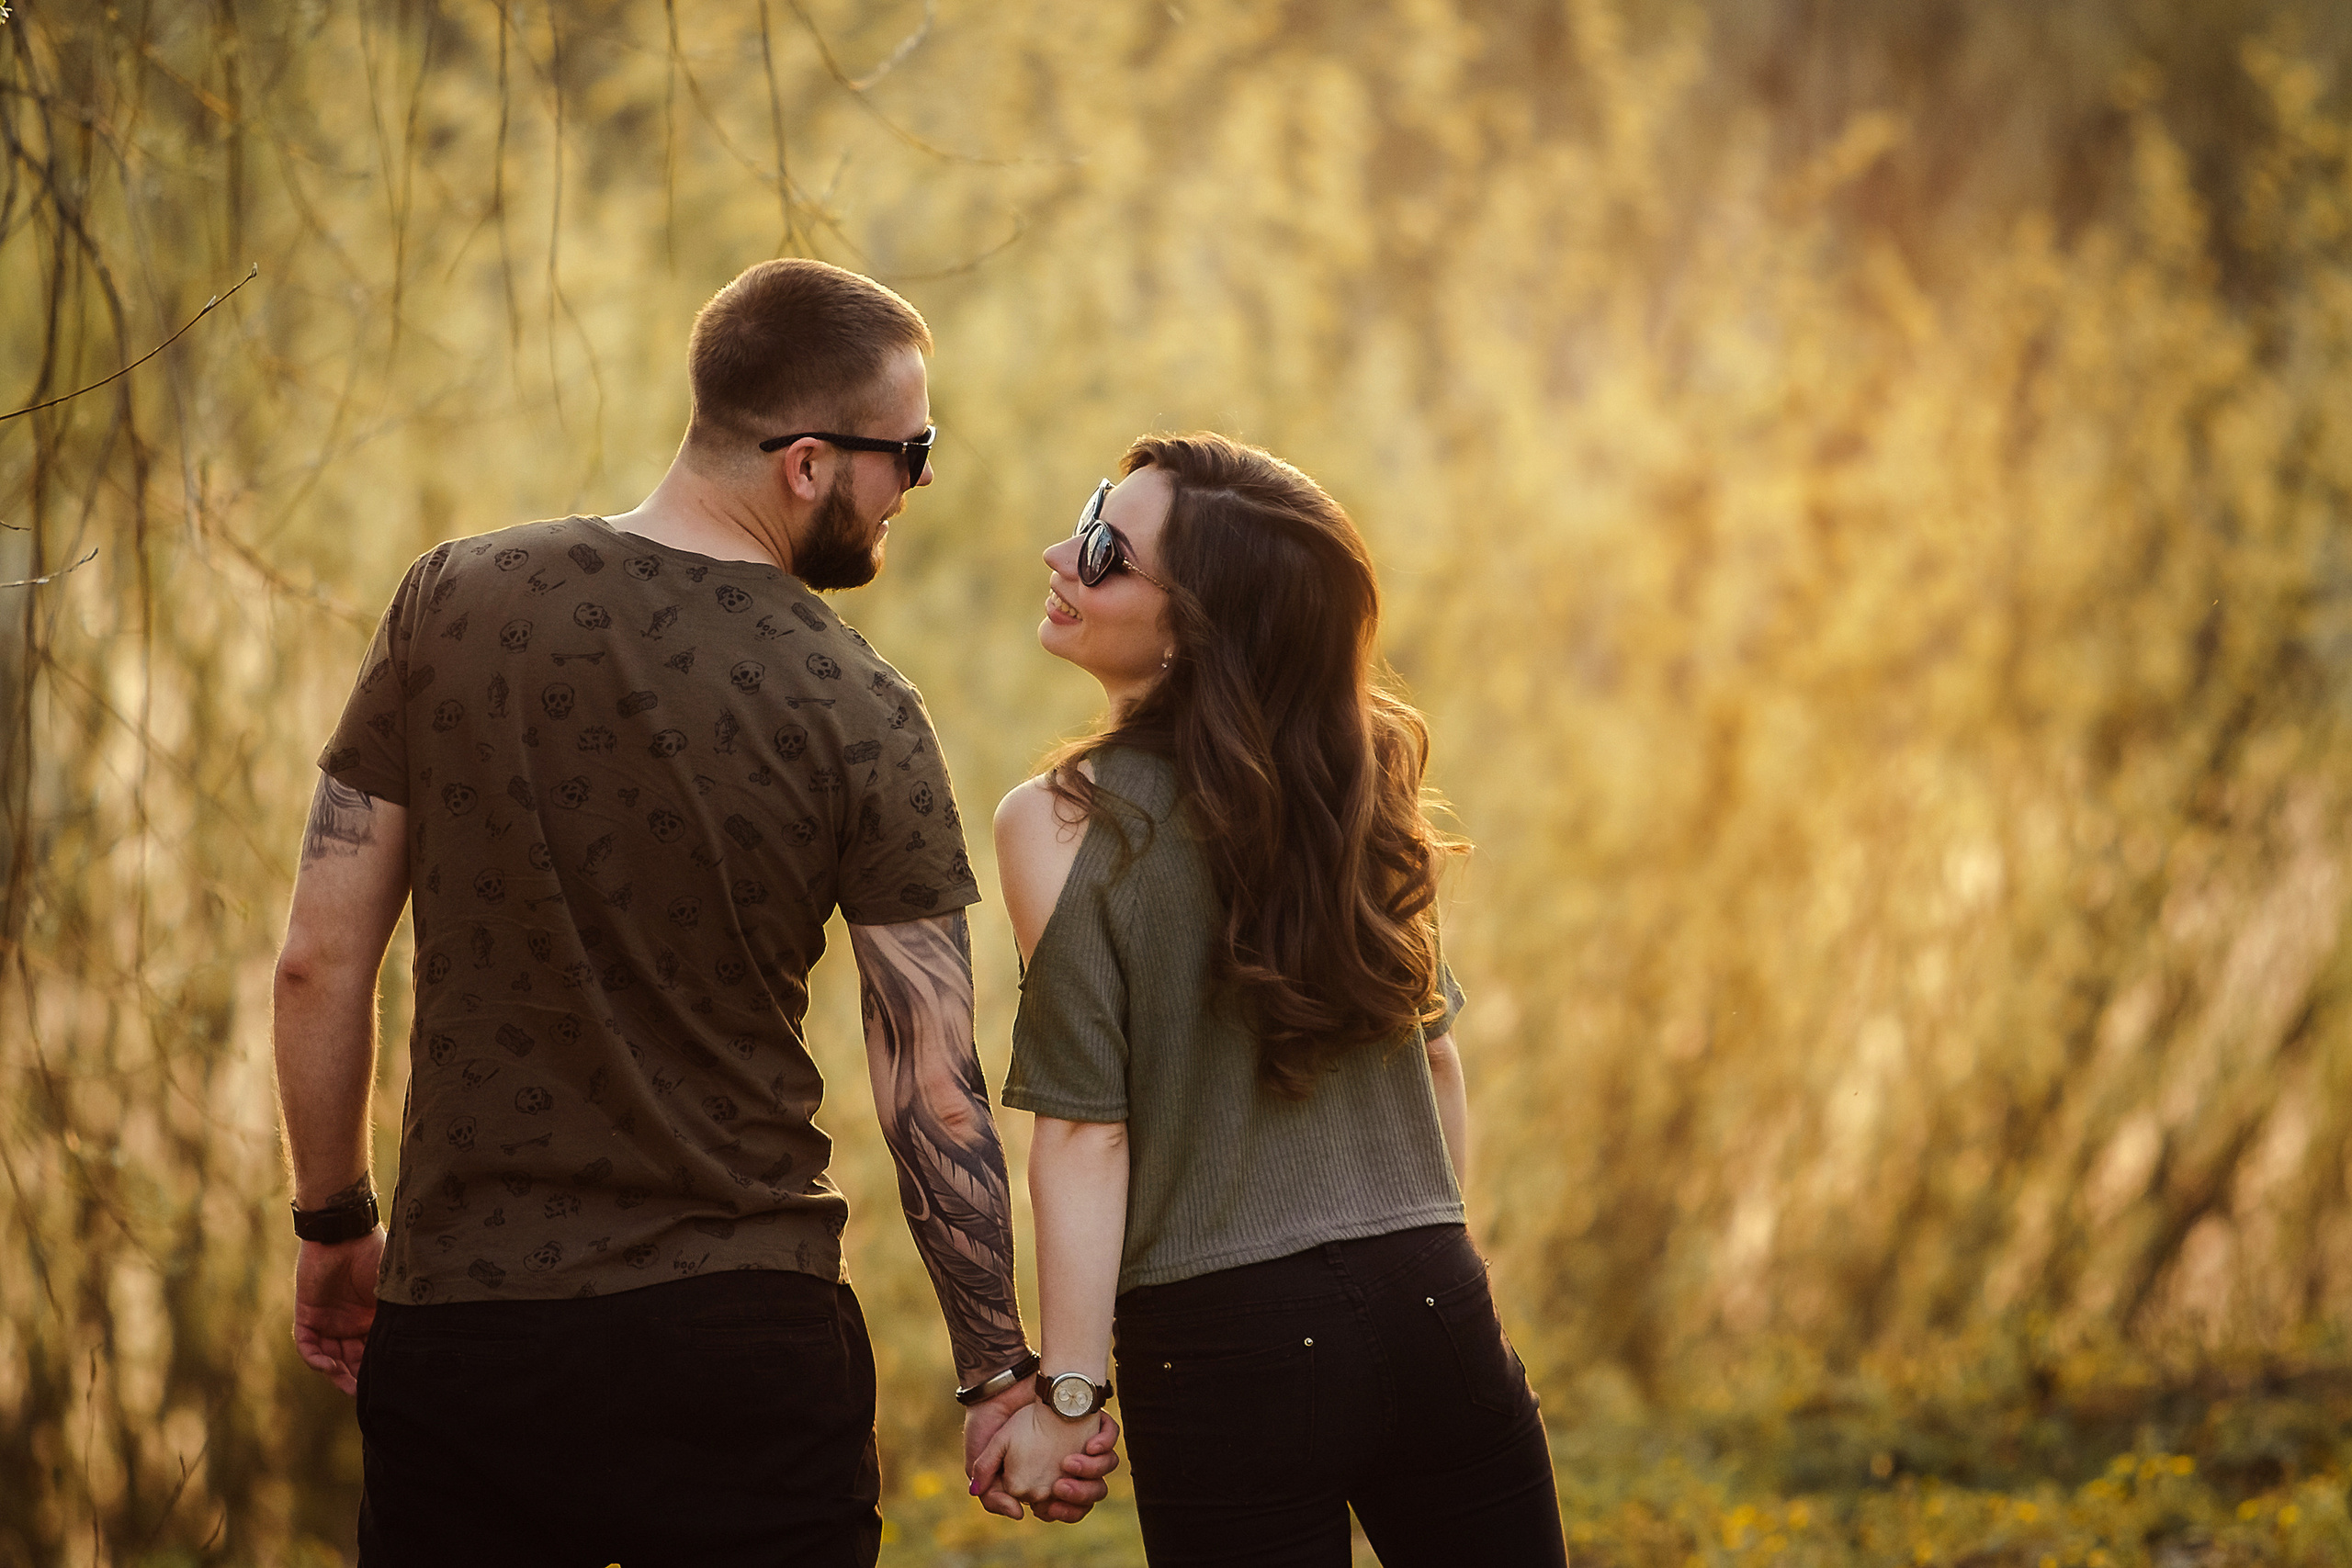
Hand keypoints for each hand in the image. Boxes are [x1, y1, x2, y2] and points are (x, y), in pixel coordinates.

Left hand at [293, 1229, 383, 1394]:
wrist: (344, 1233)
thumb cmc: (375, 1255)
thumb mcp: (391, 1290)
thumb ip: (397, 1313)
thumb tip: (418, 1345)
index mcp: (371, 1317)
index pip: (372, 1350)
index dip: (376, 1369)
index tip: (387, 1385)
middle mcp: (349, 1323)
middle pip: (350, 1360)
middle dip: (356, 1379)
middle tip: (364, 1394)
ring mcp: (327, 1320)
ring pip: (328, 1358)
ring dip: (337, 1374)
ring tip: (349, 1386)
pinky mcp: (307, 1315)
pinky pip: (307, 1346)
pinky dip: (316, 1359)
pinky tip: (329, 1366)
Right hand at [965, 1380, 1120, 1521]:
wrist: (1003, 1385)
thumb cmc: (993, 1422)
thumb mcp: (986, 1461)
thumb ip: (992, 1494)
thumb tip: (1019, 1515)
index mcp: (1047, 1477)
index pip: (1069, 1508)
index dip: (1065, 1511)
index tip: (1052, 1504)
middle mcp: (1070, 1464)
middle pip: (1091, 1492)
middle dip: (1081, 1494)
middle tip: (1061, 1486)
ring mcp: (1083, 1443)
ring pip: (1104, 1469)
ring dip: (1092, 1471)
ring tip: (1070, 1462)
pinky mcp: (1091, 1420)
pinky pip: (1111, 1436)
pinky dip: (1105, 1441)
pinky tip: (1090, 1443)